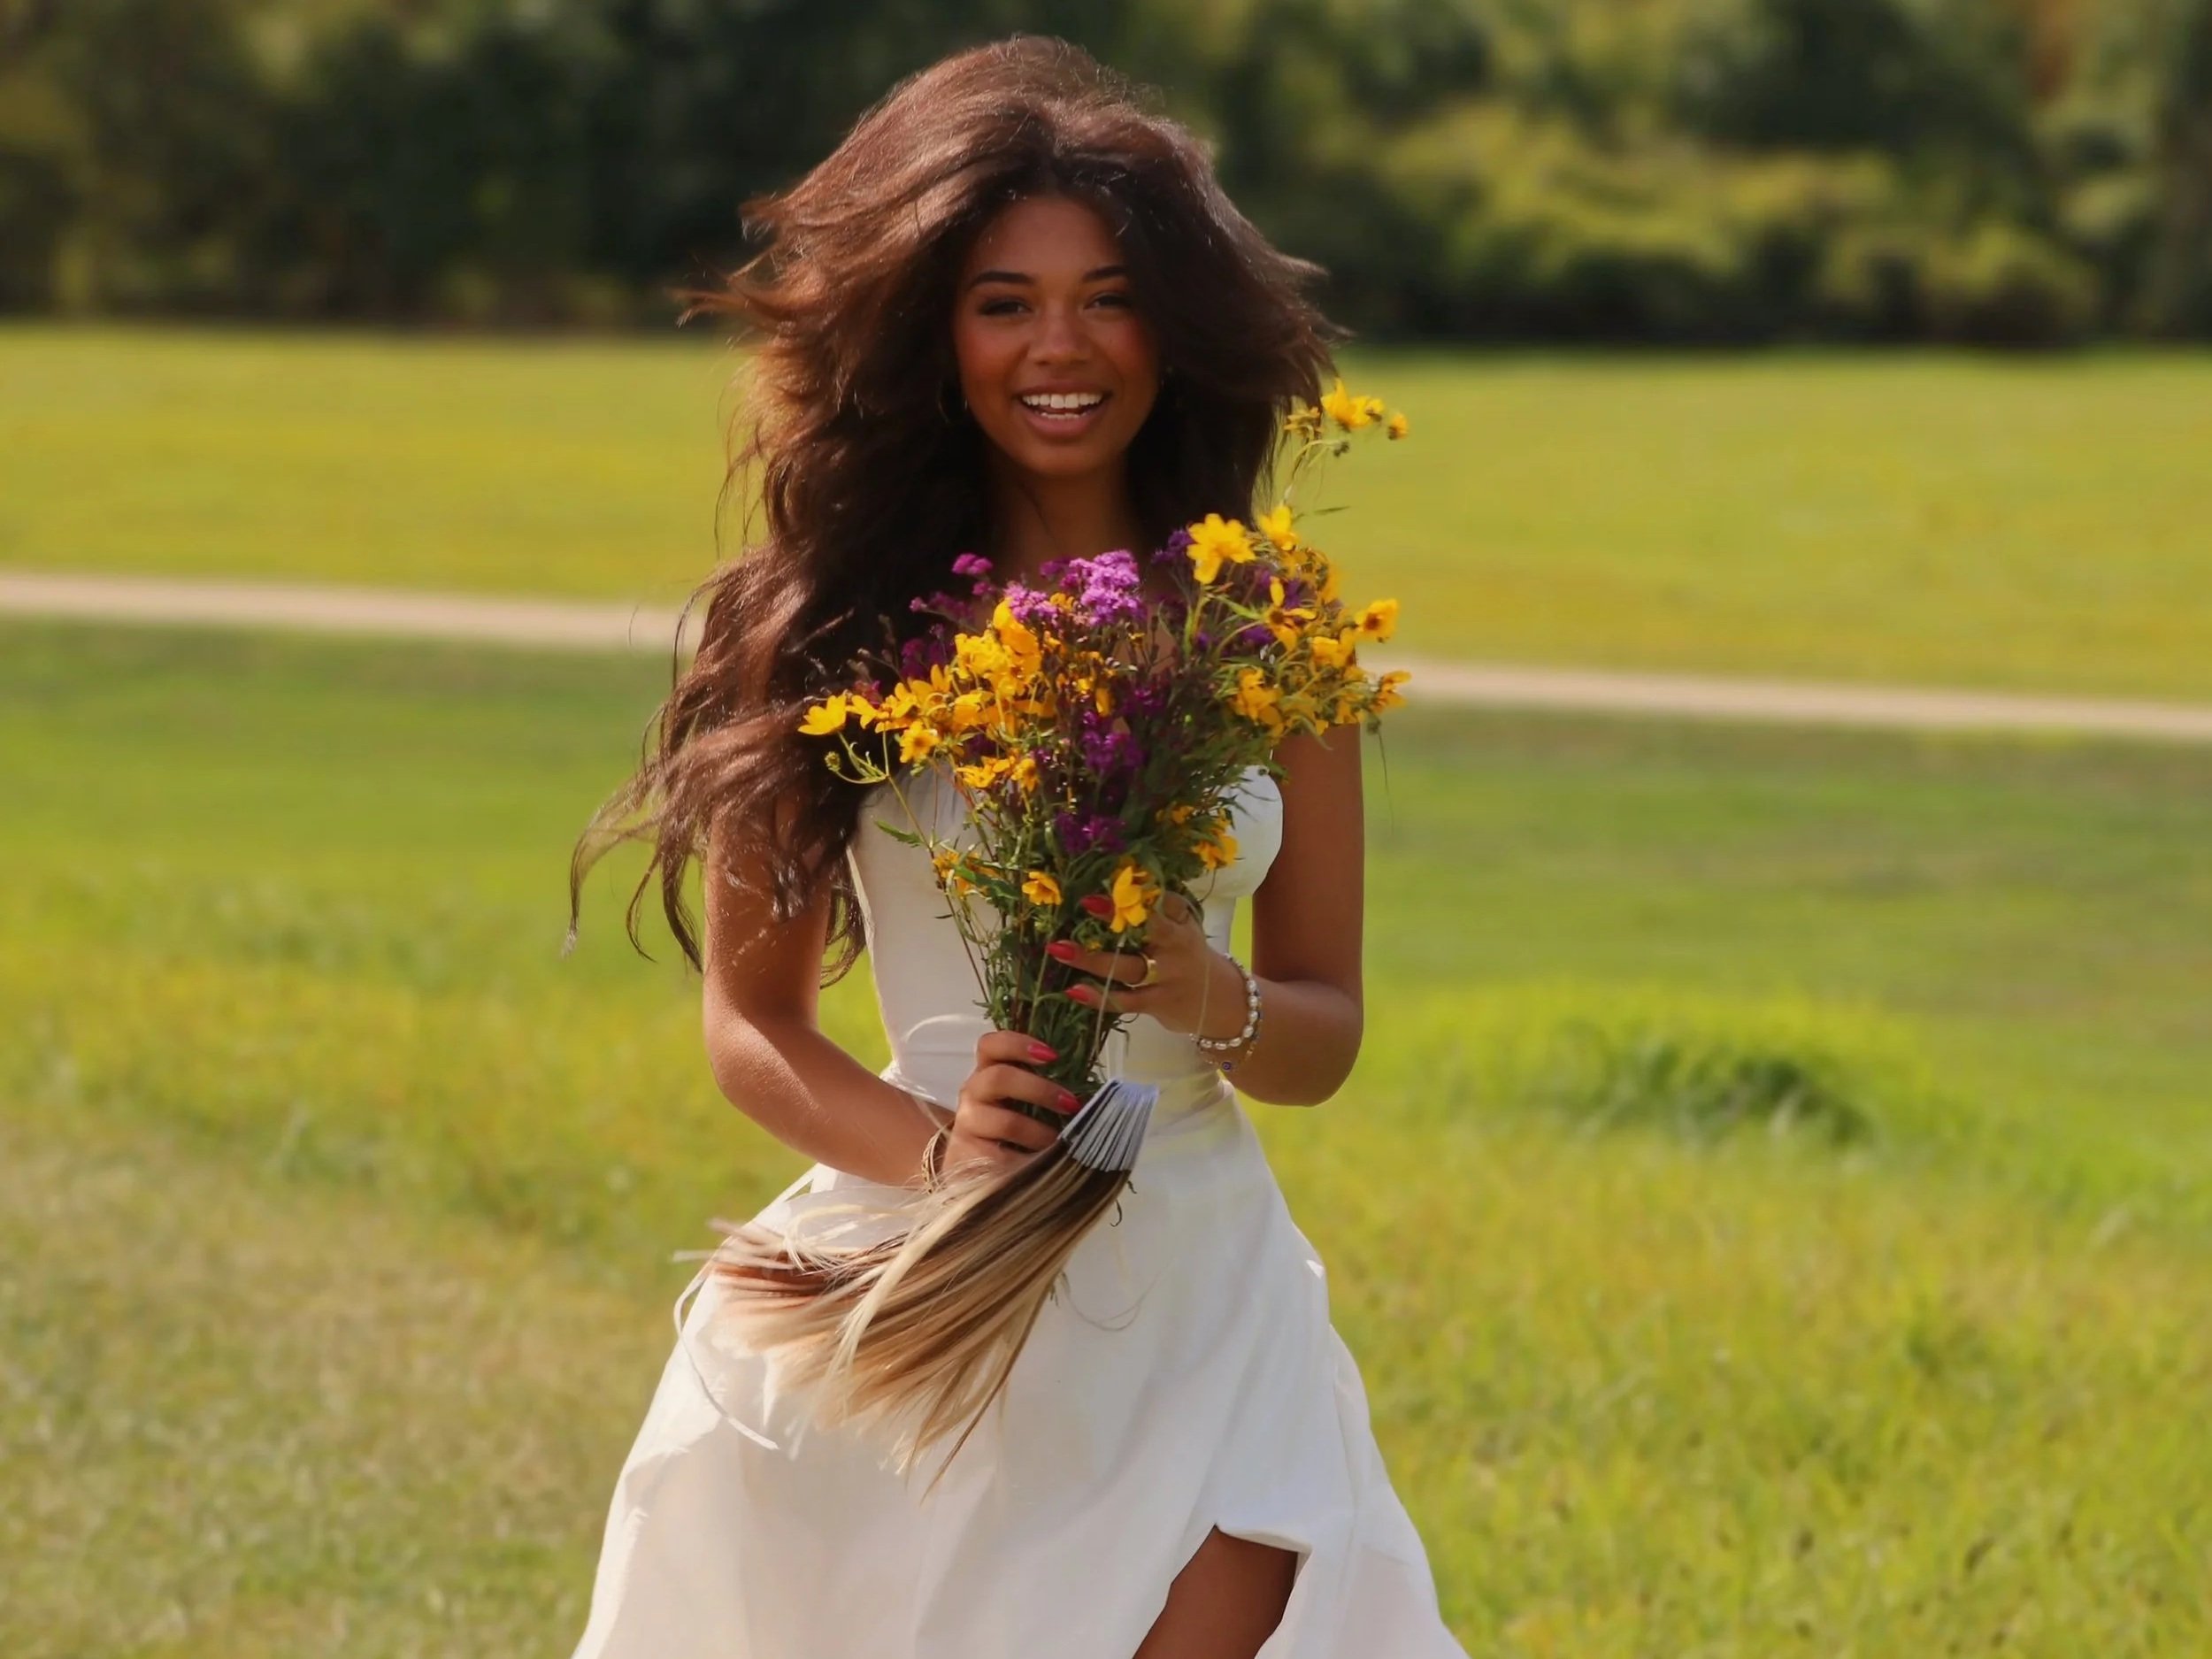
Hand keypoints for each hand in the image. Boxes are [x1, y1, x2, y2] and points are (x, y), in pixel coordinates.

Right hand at [945, 1028, 1082, 1180]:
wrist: (978, 1168)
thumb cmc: (1015, 1128)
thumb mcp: (1032, 1104)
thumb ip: (1052, 1092)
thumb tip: (1096, 1096)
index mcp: (989, 1071)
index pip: (992, 1045)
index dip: (1019, 1044)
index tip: (1052, 1055)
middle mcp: (974, 1091)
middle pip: (999, 1078)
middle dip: (1040, 1089)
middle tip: (1070, 1103)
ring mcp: (968, 1122)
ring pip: (1005, 1120)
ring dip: (1039, 1130)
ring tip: (1060, 1140)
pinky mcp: (967, 1152)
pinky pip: (1002, 1155)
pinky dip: (1027, 1157)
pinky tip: (1042, 1161)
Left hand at [1047, 890, 1243, 1040]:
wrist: (1224, 1003)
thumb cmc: (1189, 956)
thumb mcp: (1184, 928)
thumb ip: (1157, 909)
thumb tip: (1116, 878)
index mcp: (1183, 921)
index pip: (1166, 899)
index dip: (1141, 887)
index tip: (1114, 873)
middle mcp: (1177, 945)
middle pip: (1148, 928)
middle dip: (1117, 915)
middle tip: (1086, 901)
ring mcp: (1167, 976)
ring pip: (1128, 967)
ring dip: (1091, 959)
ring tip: (1059, 949)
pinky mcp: (1158, 1003)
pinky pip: (1125, 1001)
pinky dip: (1099, 997)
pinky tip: (1073, 990)